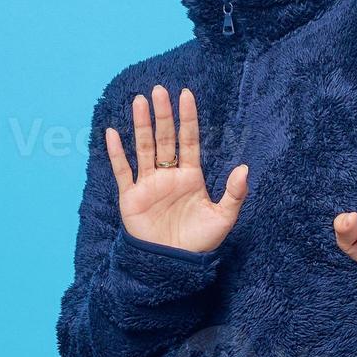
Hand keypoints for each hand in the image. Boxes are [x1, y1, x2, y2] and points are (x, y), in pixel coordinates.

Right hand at [105, 84, 247, 253]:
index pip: (189, 141)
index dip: (187, 118)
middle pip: (165, 138)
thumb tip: (244, 168)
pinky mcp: (131, 197)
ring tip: (139, 101)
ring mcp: (149, 184)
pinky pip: (123, 171)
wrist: (172, 266)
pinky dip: (117, 153)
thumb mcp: (223, 218)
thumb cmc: (199, 243)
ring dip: (141, 125)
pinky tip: (112, 133)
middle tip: (158, 90)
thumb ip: (234, 194)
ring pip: (144, 148)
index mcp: (191, 177)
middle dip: (162, 115)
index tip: (186, 95)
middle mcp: (169, 176)